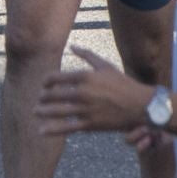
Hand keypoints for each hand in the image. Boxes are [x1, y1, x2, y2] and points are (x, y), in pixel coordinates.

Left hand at [34, 47, 152, 135]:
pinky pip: (68, 127)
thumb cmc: (123, 83)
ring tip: (35, 112)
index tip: (44, 85)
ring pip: (59, 111)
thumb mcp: (105, 65)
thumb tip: (71, 46)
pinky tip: (42, 131)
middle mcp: (83, 92)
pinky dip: (54, 129)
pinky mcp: (91, 124)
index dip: (47, 81)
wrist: (141, 106)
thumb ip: (86, 55)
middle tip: (38, 100)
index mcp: (85, 76)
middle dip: (43, 98)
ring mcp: (86, 110)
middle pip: (55, 95)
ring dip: (44, 112)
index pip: (56, 78)